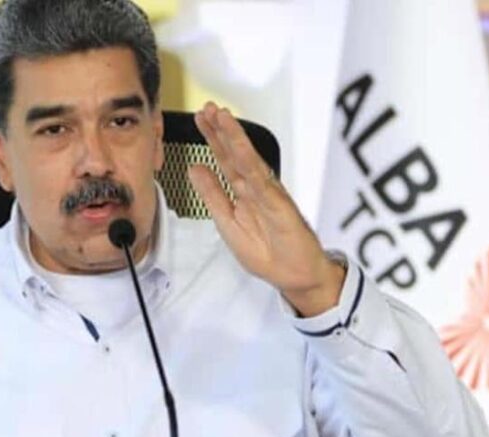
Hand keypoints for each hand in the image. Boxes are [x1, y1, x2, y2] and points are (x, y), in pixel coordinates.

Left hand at [189, 102, 345, 316]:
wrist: (294, 276)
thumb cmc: (266, 252)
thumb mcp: (227, 222)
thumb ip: (212, 195)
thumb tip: (194, 168)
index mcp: (243, 193)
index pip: (225, 161)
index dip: (213, 139)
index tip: (201, 119)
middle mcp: (256, 189)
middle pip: (235, 155)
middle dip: (221, 131)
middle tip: (207, 108)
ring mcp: (269, 195)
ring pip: (249, 162)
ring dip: (234, 138)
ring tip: (221, 117)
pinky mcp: (280, 207)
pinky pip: (263, 182)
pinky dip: (250, 164)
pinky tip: (239, 147)